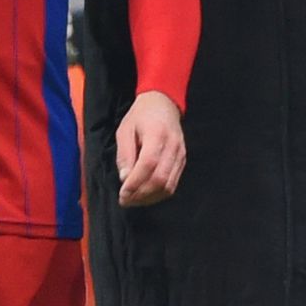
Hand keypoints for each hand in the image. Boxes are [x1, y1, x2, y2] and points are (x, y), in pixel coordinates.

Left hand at [115, 90, 185, 207]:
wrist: (163, 104)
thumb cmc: (141, 116)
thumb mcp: (125, 130)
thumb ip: (125, 154)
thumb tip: (125, 178)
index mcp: (157, 134)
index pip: (148, 164)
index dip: (135, 182)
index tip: (123, 192)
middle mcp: (173, 146)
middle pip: (160, 179)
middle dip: (141, 194)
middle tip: (125, 200)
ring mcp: (180, 155)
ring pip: (168, 186)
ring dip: (149, 198)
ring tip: (134, 200)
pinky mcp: (182, 161)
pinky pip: (172, 184)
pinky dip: (158, 194)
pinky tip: (145, 194)